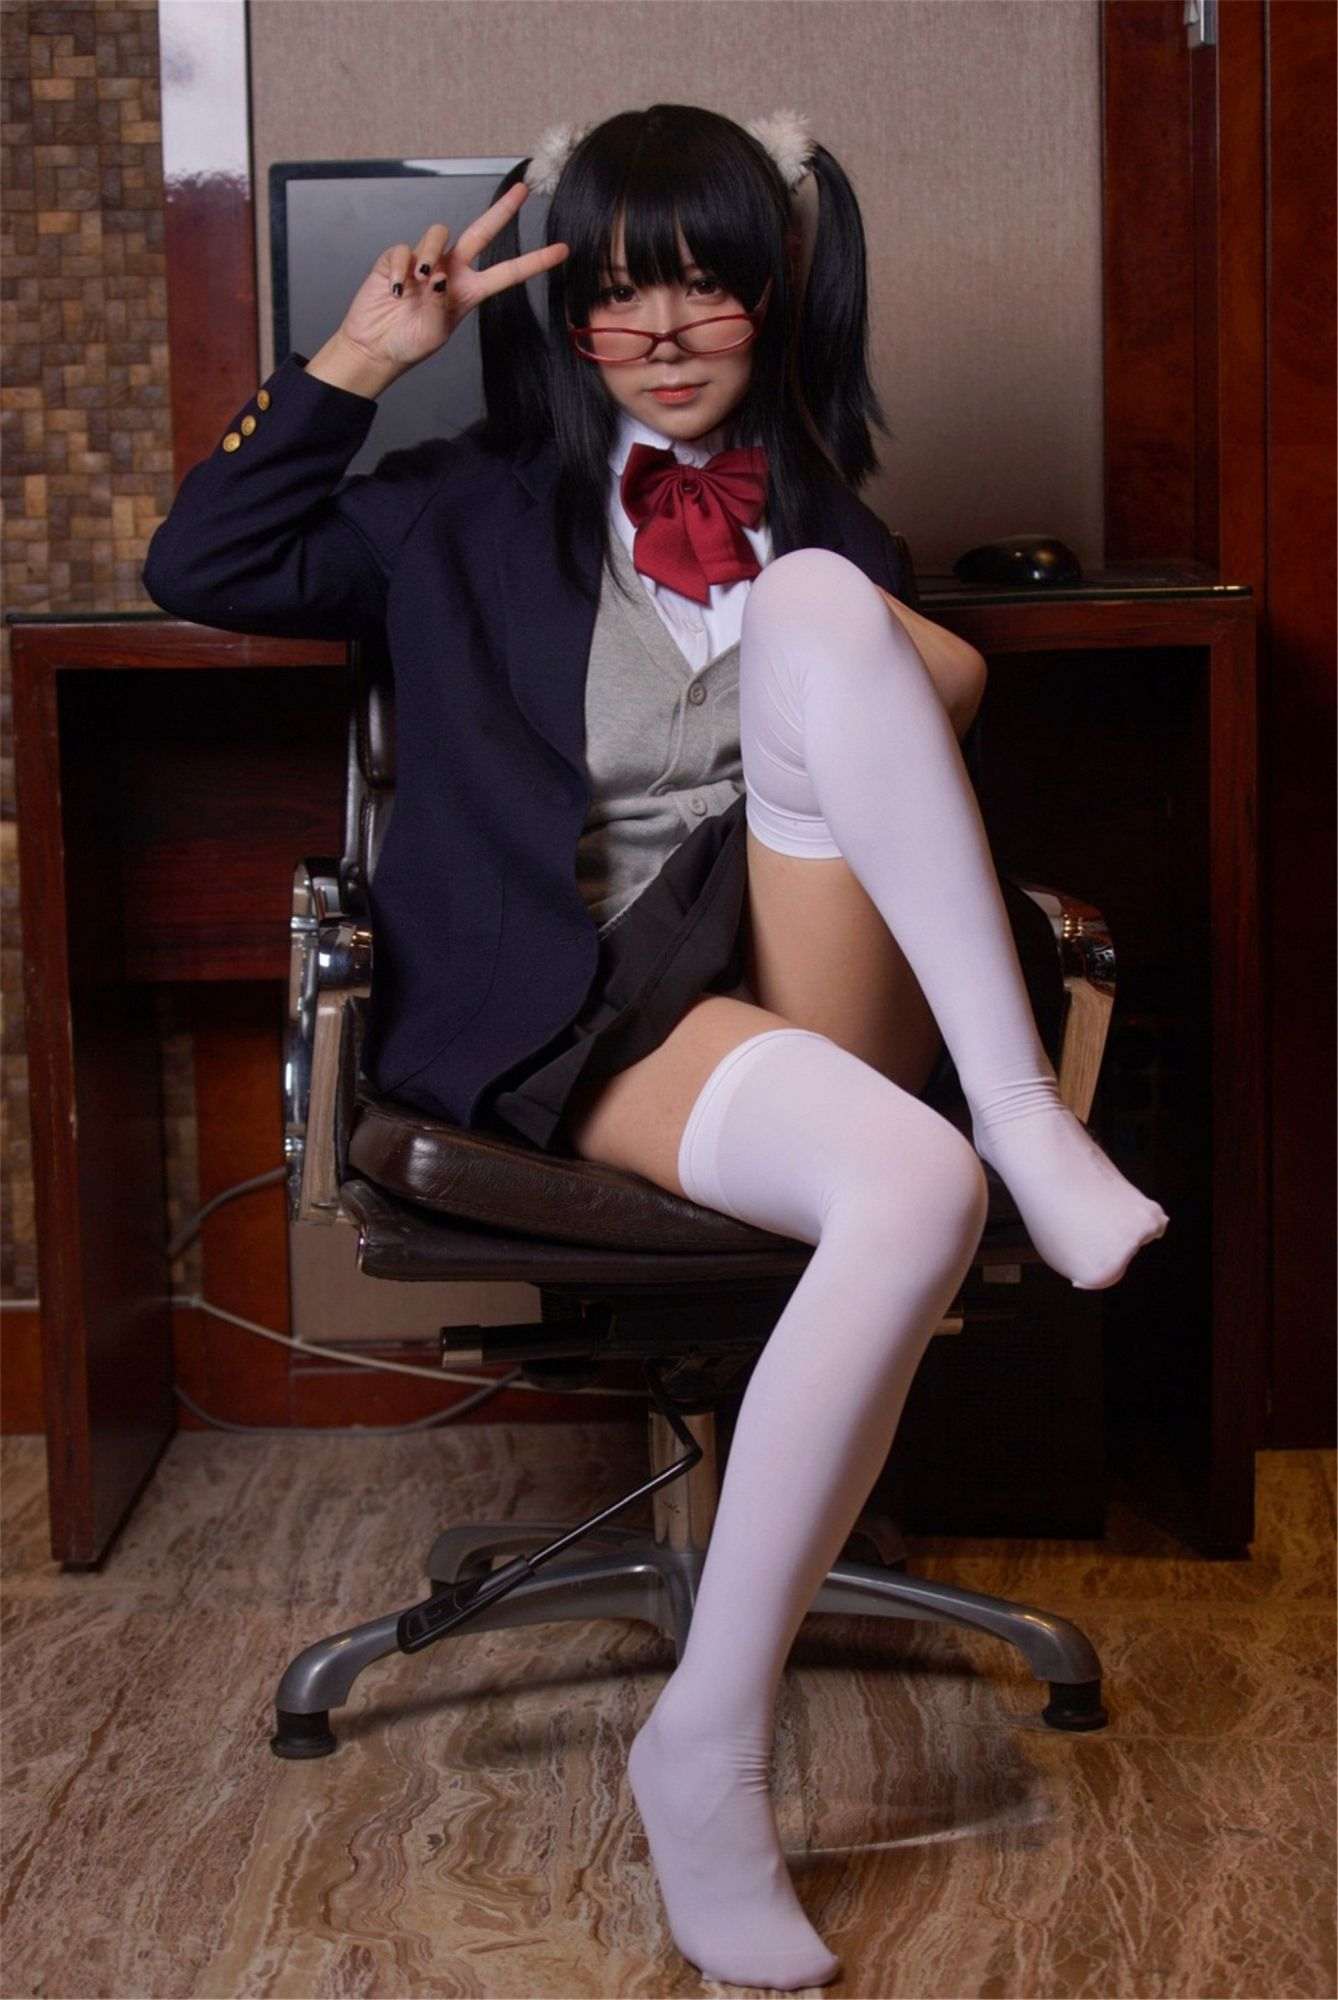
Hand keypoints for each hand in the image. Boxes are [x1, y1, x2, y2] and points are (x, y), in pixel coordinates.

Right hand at [338, 182, 569, 374]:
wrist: (376, 347)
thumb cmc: (409, 343)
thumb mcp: (435, 331)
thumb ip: (441, 303)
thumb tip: (438, 275)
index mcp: (469, 290)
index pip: (507, 272)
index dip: (534, 261)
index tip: (561, 250)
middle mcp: (452, 270)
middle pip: (481, 232)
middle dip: (502, 211)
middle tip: (523, 191)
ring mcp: (425, 261)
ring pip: (438, 234)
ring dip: (431, 255)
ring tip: (422, 282)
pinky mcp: (397, 258)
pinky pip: (403, 251)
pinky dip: (399, 270)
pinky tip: (394, 289)